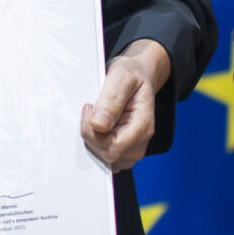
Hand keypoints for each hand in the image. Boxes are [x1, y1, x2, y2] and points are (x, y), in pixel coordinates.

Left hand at [81, 40, 170, 171]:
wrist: (137, 74)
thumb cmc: (132, 75)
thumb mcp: (122, 77)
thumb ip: (111, 99)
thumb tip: (98, 124)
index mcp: (143, 126)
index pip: (113, 147)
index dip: (94, 132)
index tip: (90, 109)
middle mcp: (139, 141)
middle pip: (107, 155)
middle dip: (92, 135)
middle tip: (93, 110)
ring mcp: (132, 148)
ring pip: (104, 159)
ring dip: (94, 140)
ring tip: (98, 117)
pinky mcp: (123, 150)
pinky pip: (104, 158)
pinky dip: (95, 144)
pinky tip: (97, 126)